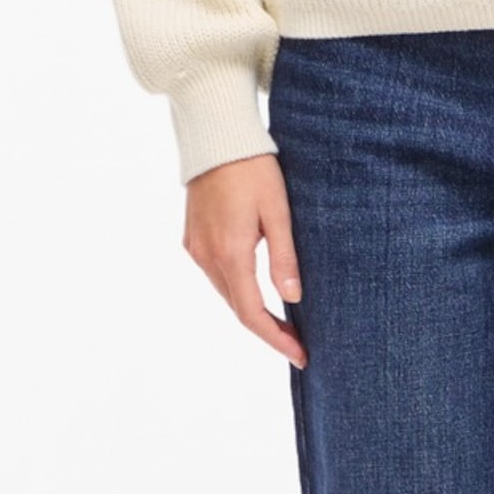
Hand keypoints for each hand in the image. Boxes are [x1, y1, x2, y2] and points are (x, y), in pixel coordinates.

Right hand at [181, 150, 306, 368]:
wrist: (216, 137)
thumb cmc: (253, 168)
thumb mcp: (278, 211)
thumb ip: (284, 257)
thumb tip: (293, 297)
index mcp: (230, 252)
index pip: (252, 313)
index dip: (276, 339)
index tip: (300, 356)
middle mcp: (206, 256)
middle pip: (237, 307)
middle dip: (268, 329)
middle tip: (298, 343)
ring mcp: (195, 248)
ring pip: (226, 292)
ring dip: (252, 310)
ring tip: (284, 322)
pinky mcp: (192, 238)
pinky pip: (216, 274)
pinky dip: (238, 289)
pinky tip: (257, 290)